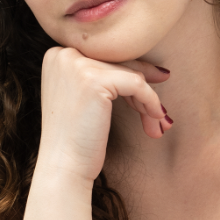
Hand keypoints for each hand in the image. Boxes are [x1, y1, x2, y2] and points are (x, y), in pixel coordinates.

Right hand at [37, 46, 171, 182]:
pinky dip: (150, 101)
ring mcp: (77, 65)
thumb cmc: (75, 138)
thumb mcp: (84, 96)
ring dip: (148, 100)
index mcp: (58, 54)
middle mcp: (64, 54)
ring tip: (157, 123)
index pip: (106, 56)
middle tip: (161, 108)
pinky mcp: (94, 80)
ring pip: (130, 74)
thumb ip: (101, 75)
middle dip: (143, 87)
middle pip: (119, 62)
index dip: (131, 73)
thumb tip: (147, 65)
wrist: (63, 166)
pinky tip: (156, 118)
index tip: (154, 83)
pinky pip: (137, 84)